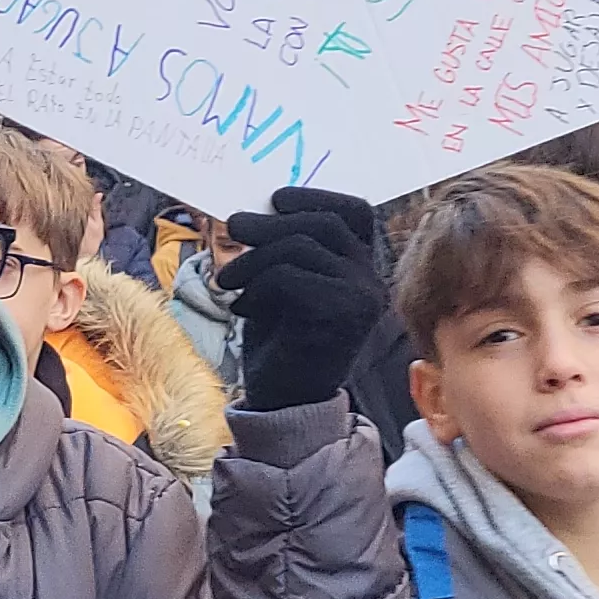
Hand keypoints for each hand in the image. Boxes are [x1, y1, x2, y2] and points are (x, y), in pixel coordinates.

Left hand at [217, 187, 390, 412]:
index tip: (274, 199)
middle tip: (233, 227)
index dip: (315, 196)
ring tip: (227, 281)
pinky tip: (243, 308)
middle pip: (325, 224)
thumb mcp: (280, 283)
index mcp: (362, 268)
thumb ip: (284, 248)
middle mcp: (371, 281)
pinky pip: (290, 277)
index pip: (355, 212)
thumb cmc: (280, 341)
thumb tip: (254, 210)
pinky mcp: (342, 316)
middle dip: (272, 222)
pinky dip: (257, 287)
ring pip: (302, 247)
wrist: (285, 402)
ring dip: (254, 258)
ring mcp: (362, 299)